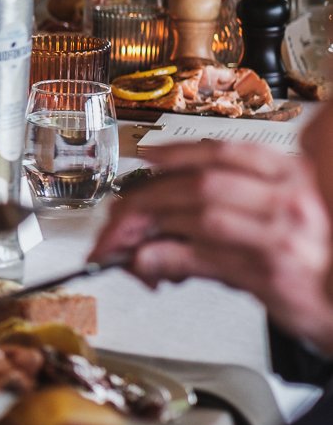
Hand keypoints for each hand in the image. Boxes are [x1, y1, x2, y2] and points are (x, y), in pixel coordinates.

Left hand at [93, 141, 332, 350]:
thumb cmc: (306, 257)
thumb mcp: (271, 219)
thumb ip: (221, 207)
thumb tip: (156, 213)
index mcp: (289, 176)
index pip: (226, 152)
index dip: (180, 151)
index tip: (146, 156)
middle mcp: (288, 200)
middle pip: (201, 185)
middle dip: (149, 197)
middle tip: (119, 215)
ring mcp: (280, 235)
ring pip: (199, 217)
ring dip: (152, 228)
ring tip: (126, 241)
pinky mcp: (270, 273)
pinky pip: (204, 257)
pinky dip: (165, 257)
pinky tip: (146, 261)